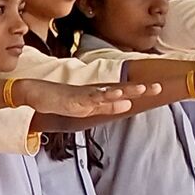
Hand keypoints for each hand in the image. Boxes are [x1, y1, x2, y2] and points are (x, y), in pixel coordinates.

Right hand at [14, 78, 150, 118]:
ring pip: (109, 92)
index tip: (158, 89)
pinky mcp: (75, 99)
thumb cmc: (60, 101)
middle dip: (140, 89)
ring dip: (126, 90)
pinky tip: (116, 95)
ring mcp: (85, 95)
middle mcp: (95, 92)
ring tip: (143, 88)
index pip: (123, 92)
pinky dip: (105, 96)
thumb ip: (108, 106)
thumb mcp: (88, 108)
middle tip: (159, 87)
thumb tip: (129, 103)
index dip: (140, 91)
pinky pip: (92, 98)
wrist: (36, 94)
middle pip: (121, 89)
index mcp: (99, 95)